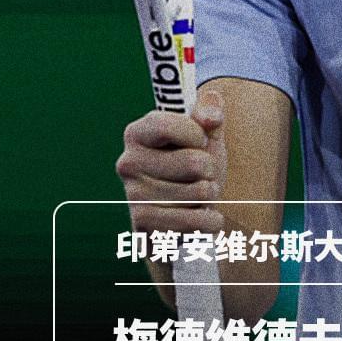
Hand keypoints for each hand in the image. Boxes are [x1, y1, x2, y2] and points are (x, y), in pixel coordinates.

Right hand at [116, 88, 226, 233]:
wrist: (186, 215)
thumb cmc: (195, 169)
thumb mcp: (205, 138)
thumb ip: (210, 116)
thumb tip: (212, 115)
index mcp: (137, 133)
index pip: (169, 126)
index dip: (198, 134)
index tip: (201, 141)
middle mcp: (128, 163)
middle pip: (194, 162)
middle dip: (210, 170)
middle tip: (201, 175)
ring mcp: (134, 195)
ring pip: (200, 192)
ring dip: (210, 195)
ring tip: (198, 196)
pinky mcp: (145, 225)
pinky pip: (196, 220)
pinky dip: (210, 220)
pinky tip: (202, 216)